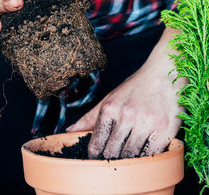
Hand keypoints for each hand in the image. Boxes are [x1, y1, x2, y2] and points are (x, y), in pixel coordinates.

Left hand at [67, 28, 186, 158]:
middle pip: (112, 153)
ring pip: (131, 156)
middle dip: (111, 160)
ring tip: (129, 157)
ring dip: (129, 160)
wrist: (166, 72)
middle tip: (113, 162)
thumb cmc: (137, 87)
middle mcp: (127, 116)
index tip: (97, 159)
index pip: (96, 143)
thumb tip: (68, 131)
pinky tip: (145, 152)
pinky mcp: (165, 131)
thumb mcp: (111, 97)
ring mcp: (146, 124)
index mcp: (110, 107)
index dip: (95, 155)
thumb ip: (90, 116)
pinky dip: (147, 157)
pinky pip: (151, 155)